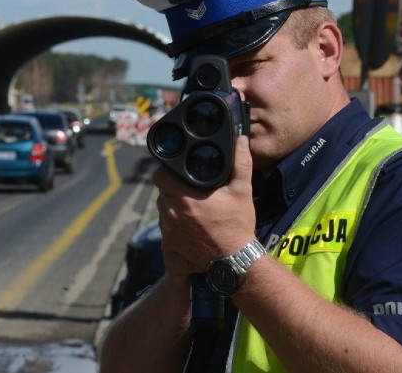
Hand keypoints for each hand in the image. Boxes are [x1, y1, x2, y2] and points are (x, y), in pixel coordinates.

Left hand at [154, 136, 255, 278]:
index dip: (165, 170)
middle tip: (189, 186)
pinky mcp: (169, 244)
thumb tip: (240, 140)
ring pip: (163, 208)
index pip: (159, 176)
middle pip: (162, 191)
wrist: (234, 261)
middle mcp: (172, 213)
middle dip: (173, 187)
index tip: (176, 169)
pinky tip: (190, 223)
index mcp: (185, 197)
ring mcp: (169, 230)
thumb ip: (240, 163)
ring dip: (172, 204)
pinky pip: (165, 226)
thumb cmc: (237, 225)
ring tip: (192, 205)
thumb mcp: (242, 191)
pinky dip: (174, 222)